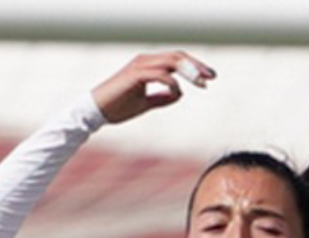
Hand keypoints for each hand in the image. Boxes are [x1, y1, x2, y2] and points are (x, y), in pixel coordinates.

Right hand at [92, 51, 214, 123]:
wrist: (96, 111)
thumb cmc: (119, 106)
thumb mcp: (146, 103)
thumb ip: (163, 98)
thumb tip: (180, 94)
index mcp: (148, 66)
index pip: (177, 59)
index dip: (195, 67)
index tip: (210, 78)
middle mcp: (145, 61)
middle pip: (177, 56)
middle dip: (197, 66)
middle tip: (212, 77)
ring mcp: (139, 66)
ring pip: (171, 61)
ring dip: (189, 71)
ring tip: (202, 83)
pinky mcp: (134, 76)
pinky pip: (160, 74)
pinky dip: (172, 82)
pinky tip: (176, 91)